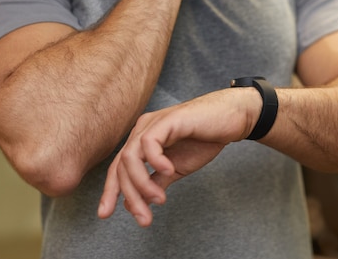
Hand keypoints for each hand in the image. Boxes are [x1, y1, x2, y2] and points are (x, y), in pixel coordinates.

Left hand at [97, 88, 258, 226]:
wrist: (231, 120)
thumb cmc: (205, 139)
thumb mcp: (176, 168)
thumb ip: (157, 182)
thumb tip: (137, 203)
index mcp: (142, 141)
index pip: (118, 167)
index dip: (111, 191)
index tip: (105, 214)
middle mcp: (142, 130)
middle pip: (121, 166)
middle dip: (130, 196)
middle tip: (144, 218)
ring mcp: (153, 124)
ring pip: (130, 157)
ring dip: (141, 184)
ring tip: (159, 199)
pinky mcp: (168, 120)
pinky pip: (149, 142)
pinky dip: (155, 161)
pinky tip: (169, 171)